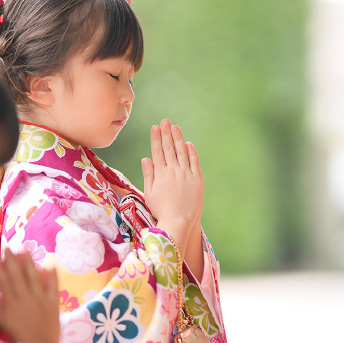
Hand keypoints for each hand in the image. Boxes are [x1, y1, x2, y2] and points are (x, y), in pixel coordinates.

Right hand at [0, 250, 60, 342]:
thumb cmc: (18, 340)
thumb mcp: (2, 325)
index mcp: (11, 303)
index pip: (4, 281)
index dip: (0, 268)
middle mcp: (25, 298)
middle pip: (17, 275)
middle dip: (12, 260)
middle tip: (8, 248)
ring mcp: (40, 300)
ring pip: (33, 277)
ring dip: (29, 263)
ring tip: (26, 250)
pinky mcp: (53, 304)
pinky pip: (53, 287)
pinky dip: (52, 276)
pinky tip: (51, 265)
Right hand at [141, 119, 203, 257]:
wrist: (178, 221)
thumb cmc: (161, 210)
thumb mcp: (150, 192)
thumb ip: (149, 174)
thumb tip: (146, 158)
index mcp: (160, 174)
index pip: (157, 151)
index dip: (156, 138)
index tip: (154, 127)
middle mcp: (173, 171)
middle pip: (169, 148)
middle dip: (166, 133)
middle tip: (165, 121)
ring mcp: (186, 174)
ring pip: (182, 152)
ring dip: (178, 138)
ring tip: (175, 127)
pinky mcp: (197, 179)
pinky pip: (194, 162)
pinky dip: (191, 152)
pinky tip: (188, 144)